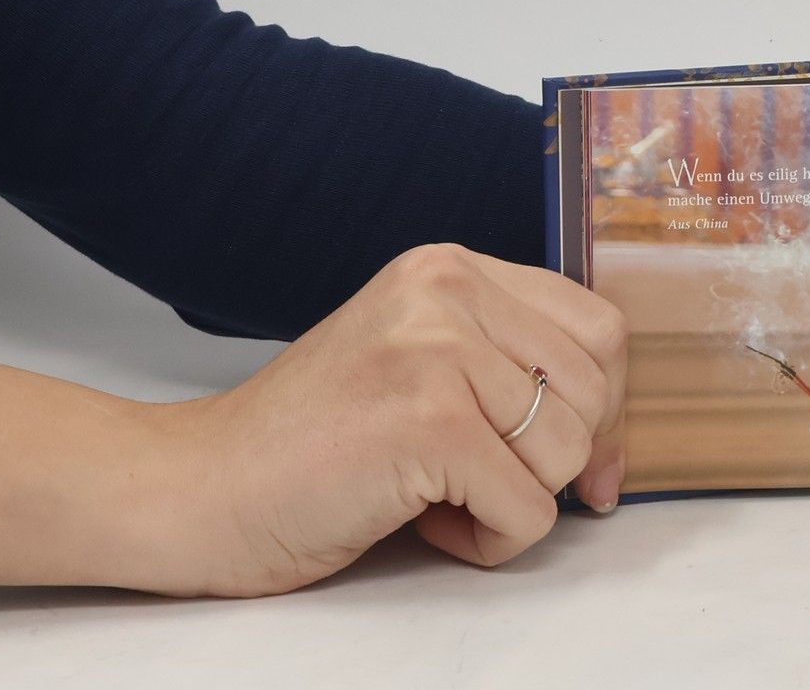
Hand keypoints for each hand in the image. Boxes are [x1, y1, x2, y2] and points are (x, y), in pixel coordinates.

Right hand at [176, 243, 628, 593]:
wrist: (195, 489)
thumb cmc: (311, 446)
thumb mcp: (419, 363)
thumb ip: (506, 366)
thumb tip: (614, 438)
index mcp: (451, 268)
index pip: (598, 325)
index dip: (608, 406)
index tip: (591, 465)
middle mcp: (448, 288)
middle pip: (594, 389)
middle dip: (563, 463)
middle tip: (490, 488)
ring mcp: (437, 348)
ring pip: (569, 452)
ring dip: (516, 504)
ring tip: (440, 499)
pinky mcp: (427, 420)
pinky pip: (529, 509)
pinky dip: (489, 542)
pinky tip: (424, 524)